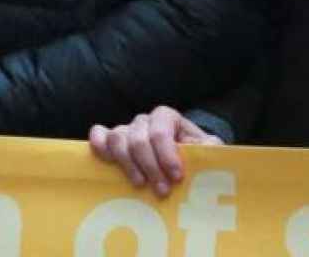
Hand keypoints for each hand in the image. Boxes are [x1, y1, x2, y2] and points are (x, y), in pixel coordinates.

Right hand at [89, 105, 222, 197]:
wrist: (182, 159)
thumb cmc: (194, 154)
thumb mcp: (207, 150)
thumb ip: (210, 149)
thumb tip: (210, 152)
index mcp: (167, 118)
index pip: (161, 130)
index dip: (167, 154)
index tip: (177, 177)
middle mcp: (144, 121)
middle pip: (138, 138)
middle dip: (150, 166)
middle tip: (162, 190)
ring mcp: (126, 129)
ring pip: (117, 138)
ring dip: (127, 164)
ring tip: (140, 184)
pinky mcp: (111, 140)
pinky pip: (98, 135)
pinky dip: (99, 146)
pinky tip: (107, 161)